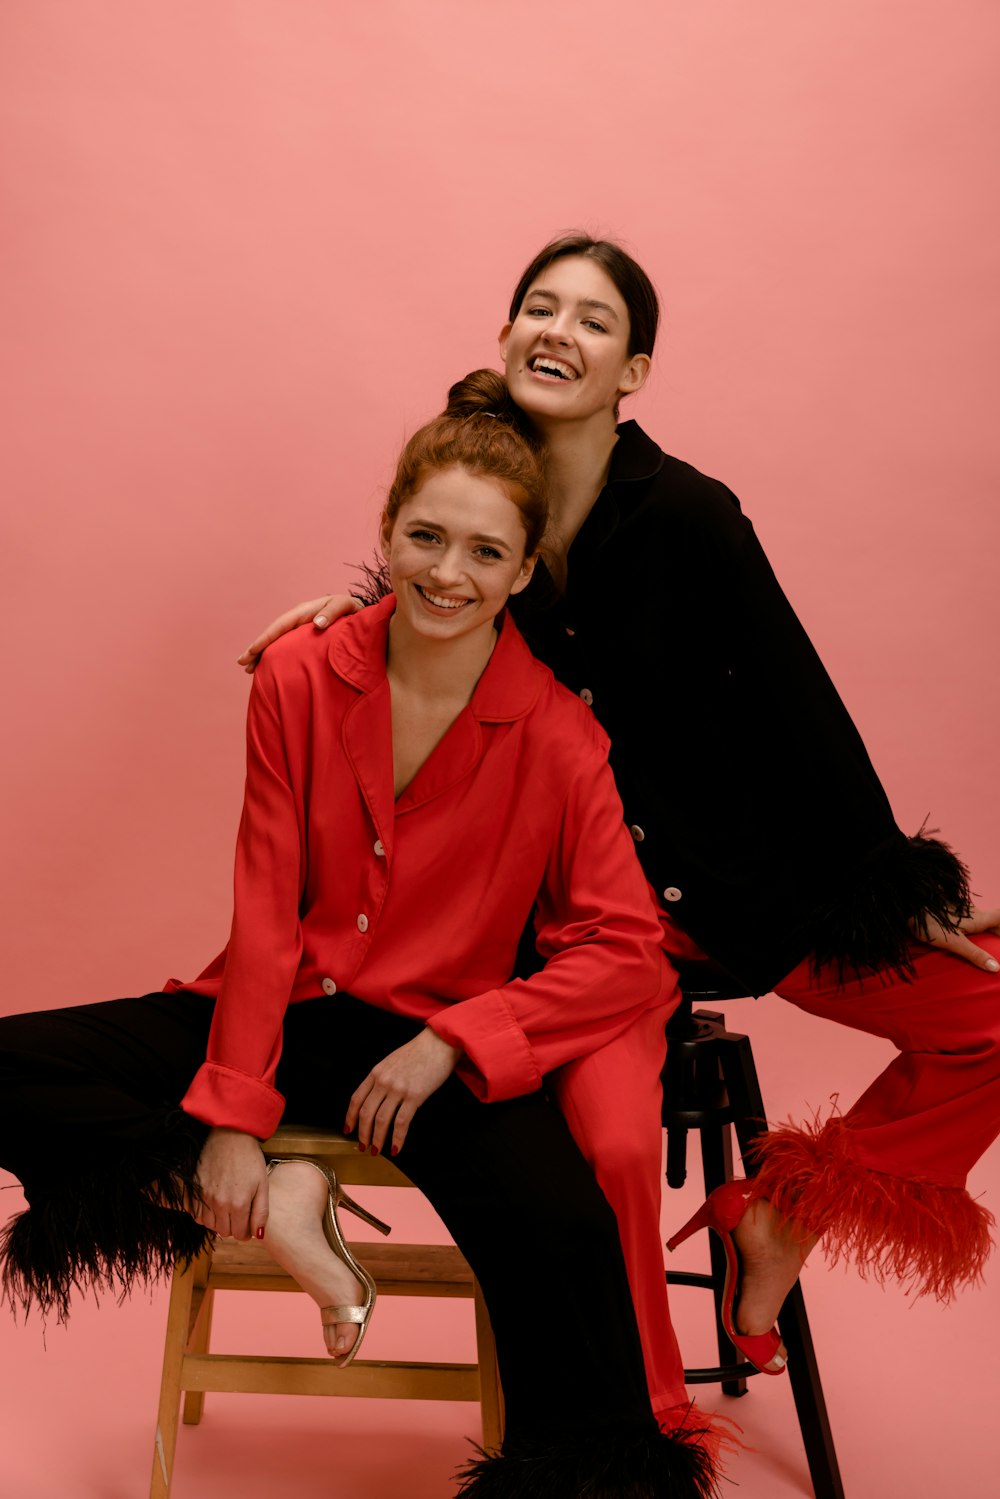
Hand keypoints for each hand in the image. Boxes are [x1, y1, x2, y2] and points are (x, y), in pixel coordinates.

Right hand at [192, 1126, 268, 1238]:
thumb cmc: (249, 1159)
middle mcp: (219, 1205)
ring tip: (227, 1206)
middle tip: (239, 1212)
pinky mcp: (194, 1191)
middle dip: (234, 1226)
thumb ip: (261, 1212)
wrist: (230, 1136)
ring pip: (210, 1226)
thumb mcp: (263, 1185)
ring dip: (219, 1221)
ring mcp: (204, 1198)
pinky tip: (213, 1204)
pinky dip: (205, 1214)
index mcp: (239, 1204)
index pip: (240, 1235)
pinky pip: (196, 1215)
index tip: (248, 1222)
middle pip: (224, 1232)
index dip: (246, 1231)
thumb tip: (258, 1236)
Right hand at [237, 594, 360, 673]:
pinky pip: (284, 646)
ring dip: (261, 654)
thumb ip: (332, 613)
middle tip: (242, 664)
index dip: (264, 639)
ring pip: (276, 642)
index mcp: (303, 612)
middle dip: (256, 649)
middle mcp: (297, 620)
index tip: (252, 651)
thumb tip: (316, 623)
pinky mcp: (303, 637)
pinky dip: (273, 655)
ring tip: (249, 669)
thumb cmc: (352, 609)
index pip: (279, 626)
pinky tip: (267, 666)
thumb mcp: (344, 605)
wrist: (358, 612)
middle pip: (272, 634)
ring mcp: (298, 629)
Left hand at [344, 1029, 460, 1156]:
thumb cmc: (418, 1051)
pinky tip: (396, 1148)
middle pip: (366, 1113)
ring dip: (377, 1139)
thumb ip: (382, 1078)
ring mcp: (398, 1089)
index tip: (348, 1130)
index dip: (350, 1117)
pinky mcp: (415, 1096)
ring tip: (376, 1151)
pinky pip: (401, 1123)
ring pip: (381, 1120)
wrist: (439, 1043)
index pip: (356, 1099)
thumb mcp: (392, 1061)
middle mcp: (383, 1081)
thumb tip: (376, 1098)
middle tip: (362, 1146)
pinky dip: (397, 1138)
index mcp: (376, 1072)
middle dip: (362, 1133)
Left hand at [910, 905, 999, 972]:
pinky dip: (964, 925)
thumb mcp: (953, 942)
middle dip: (993, 930)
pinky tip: (956, 933)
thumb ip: (974, 954)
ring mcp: (956, 907)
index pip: (999, 917)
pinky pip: (961, 916)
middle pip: (988, 918)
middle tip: (993, 944)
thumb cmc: (929, 923)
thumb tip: (996, 968)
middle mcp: (969, 910)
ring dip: (979, 927)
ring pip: (974, 916)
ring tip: (977, 941)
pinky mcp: (943, 907)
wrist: (906, 904)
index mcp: (976, 917)